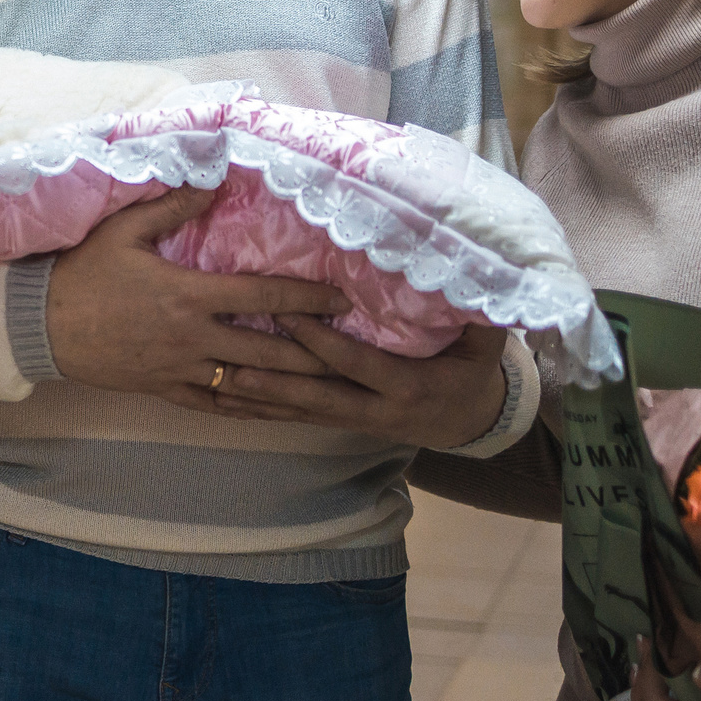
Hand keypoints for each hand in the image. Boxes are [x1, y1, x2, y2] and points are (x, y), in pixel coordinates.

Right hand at [47, 189, 350, 408]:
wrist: (39, 325)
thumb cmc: (82, 272)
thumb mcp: (124, 229)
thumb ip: (172, 205)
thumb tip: (215, 179)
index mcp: (189, 294)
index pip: (263, 295)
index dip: (308, 298)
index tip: (344, 300)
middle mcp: (193, 336)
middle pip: (269, 349)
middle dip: (316, 352)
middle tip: (354, 352)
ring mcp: (180, 368)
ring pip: (247, 384)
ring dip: (290, 388)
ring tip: (329, 390)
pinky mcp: (163, 389)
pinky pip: (214, 405)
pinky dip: (248, 408)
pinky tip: (273, 410)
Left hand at [207, 314, 507, 450]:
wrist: (471, 424)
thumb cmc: (473, 373)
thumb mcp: (484, 347)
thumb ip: (477, 317)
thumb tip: (474, 277)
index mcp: (406, 387)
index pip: (353, 362)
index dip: (318, 339)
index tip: (284, 310)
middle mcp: (374, 410)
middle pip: (315, 394)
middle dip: (273, 376)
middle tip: (231, 356)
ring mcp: (355, 422)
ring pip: (299, 411)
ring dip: (258, 399)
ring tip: (216, 380)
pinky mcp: (340, 424)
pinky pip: (296, 419)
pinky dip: (262, 411)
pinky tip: (227, 401)